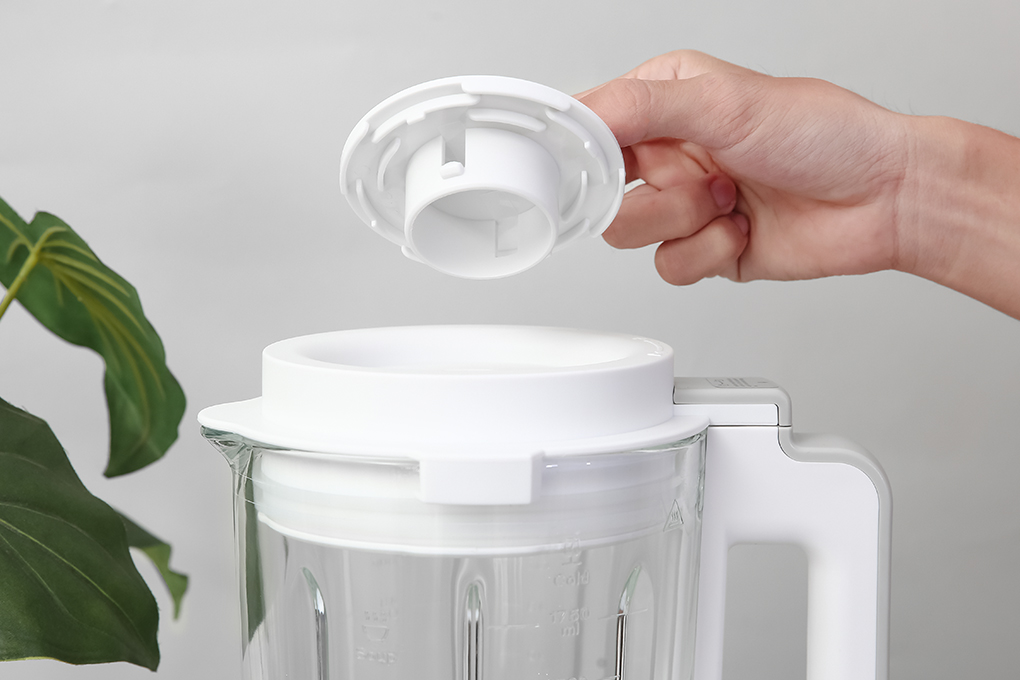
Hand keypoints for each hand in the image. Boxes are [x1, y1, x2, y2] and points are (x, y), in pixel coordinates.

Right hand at [579, 51, 911, 284]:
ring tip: (728, 198)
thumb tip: (583, 117)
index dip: (580, 148)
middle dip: (651, 190)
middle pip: (601, 189)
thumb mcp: (725, 103)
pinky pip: (668, 267)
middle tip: (685, 180)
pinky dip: (708, 251)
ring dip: (684, 220)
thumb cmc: (826, 136)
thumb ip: (641, 107)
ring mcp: (685, 203)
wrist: (882, 198)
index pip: (591, 122)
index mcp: (667, 100)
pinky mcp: (703, 248)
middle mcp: (670, 153)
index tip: (590, 162)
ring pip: (629, 232)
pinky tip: (743, 228)